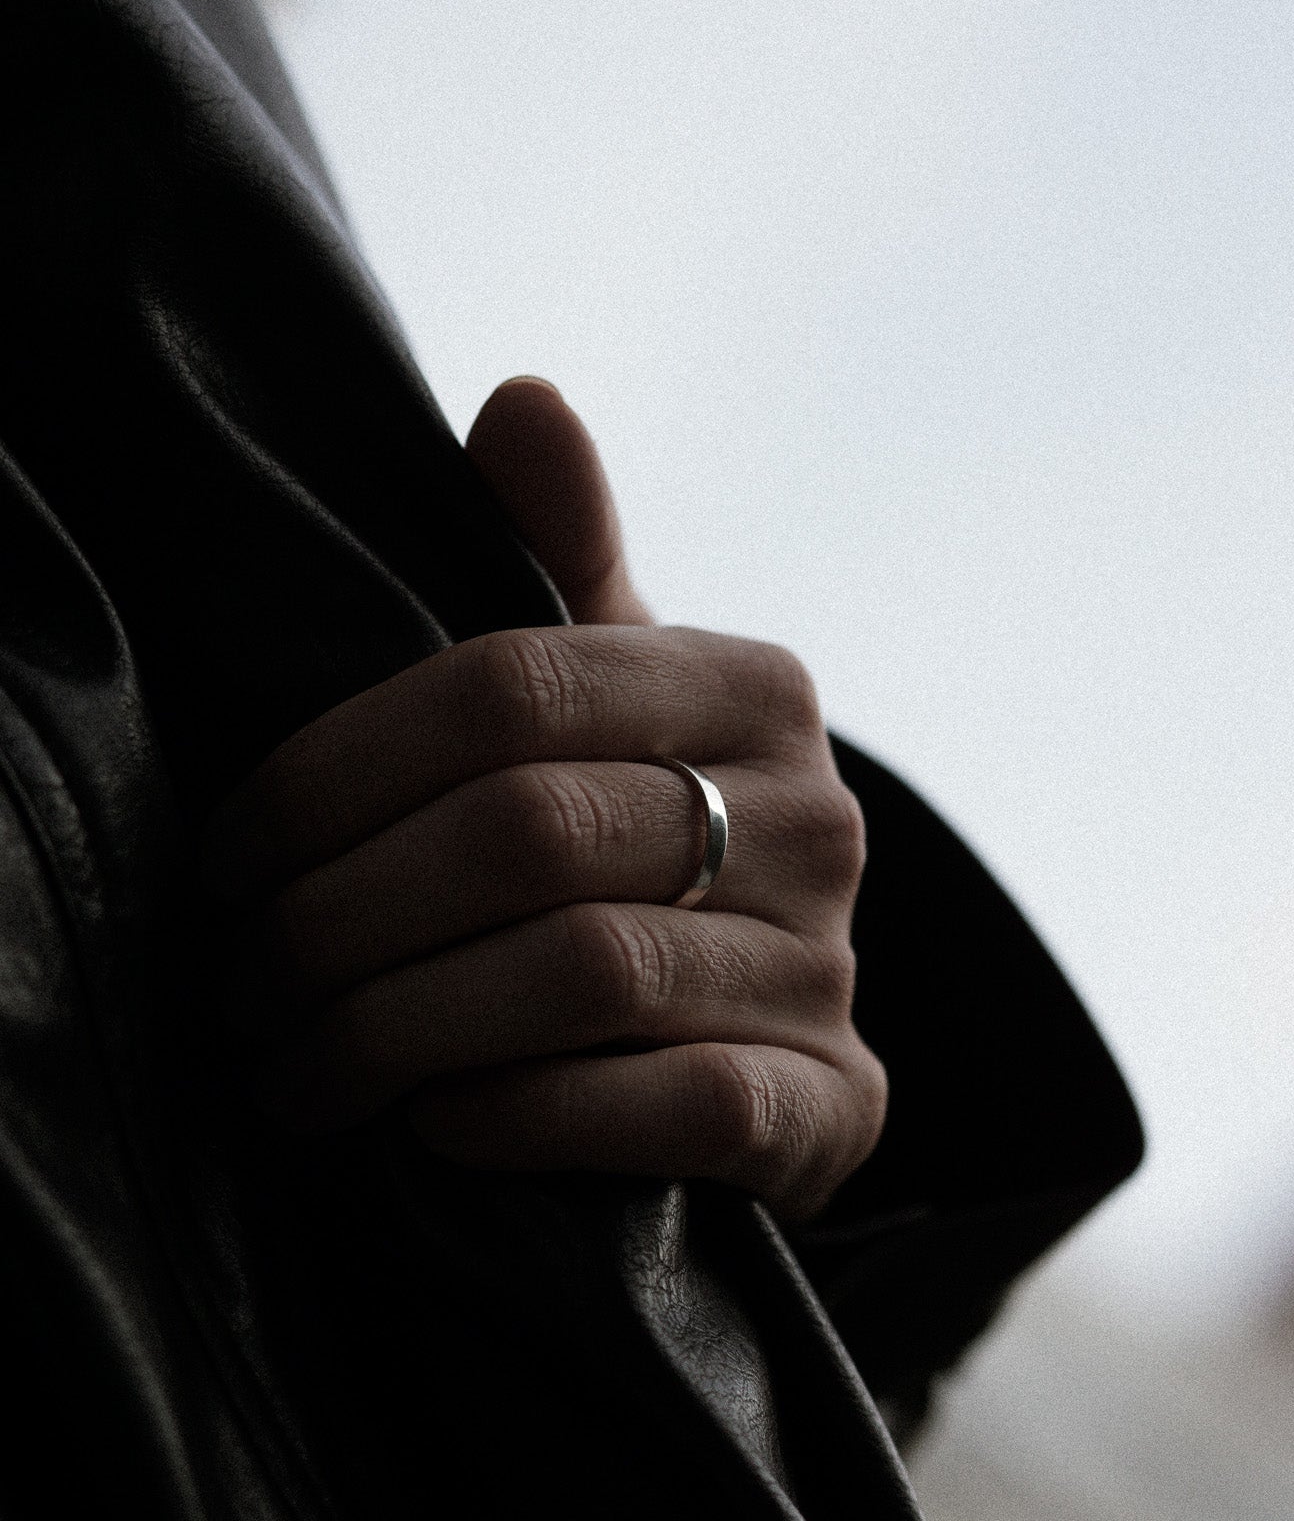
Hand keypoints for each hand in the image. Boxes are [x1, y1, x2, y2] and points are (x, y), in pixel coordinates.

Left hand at [206, 379, 885, 1224]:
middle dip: (344, 915)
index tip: (235, 853)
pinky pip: (672, 1106)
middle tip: (242, 976)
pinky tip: (433, 1122)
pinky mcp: (831, 1104)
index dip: (338, 769)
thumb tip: (523, 399)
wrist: (779, 1036)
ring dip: (400, 1028)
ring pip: (584, 974)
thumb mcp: (618, 701)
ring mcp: (830, 967)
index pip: (512, 686)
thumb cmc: (656, 848)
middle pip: (528, 835)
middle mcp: (818, 818)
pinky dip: (529, 1114)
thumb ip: (566, 563)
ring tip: (298, 1063)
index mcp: (755, 689)